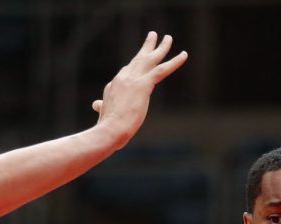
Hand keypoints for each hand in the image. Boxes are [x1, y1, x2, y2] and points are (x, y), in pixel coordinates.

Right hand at [91, 32, 187, 146]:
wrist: (109, 130)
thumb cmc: (107, 127)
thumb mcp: (104, 113)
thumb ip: (102, 107)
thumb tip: (96, 104)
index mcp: (114, 85)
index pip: (126, 73)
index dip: (134, 69)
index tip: (139, 64)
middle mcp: (123, 78)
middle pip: (137, 59)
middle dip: (146, 47)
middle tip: (153, 36)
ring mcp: (133, 79)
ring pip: (150, 59)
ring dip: (161, 48)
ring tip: (168, 38)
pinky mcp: (143, 84)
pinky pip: (162, 70)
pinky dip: (174, 62)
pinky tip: (184, 55)